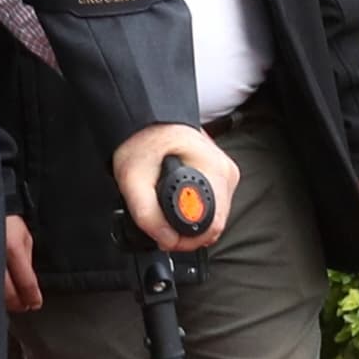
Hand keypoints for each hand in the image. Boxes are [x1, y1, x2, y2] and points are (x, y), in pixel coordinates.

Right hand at [1, 212, 42, 312]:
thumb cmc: (5, 220)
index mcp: (12, 247)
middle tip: (23, 306)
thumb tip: (29, 288)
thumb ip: (27, 261)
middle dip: (17, 303)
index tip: (34, 304)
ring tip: (7, 301)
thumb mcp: (24, 236)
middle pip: (7, 292)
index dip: (31, 297)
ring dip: (0, 300)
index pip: (26, 282)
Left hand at [110, 124, 234, 255]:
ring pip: (215, 217)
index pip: (212, 225)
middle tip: (161, 224)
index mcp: (212, 170)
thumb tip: (167, 240)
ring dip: (191, 223)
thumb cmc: (141, 140)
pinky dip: (195, 212)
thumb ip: (147, 214)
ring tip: (167, 208)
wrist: (145, 119)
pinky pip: (213, 206)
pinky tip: (178, 201)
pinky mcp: (221, 175)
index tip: (166, 237)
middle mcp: (226, 171)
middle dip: (187, 233)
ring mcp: (226, 172)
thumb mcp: (132, 179)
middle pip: (215, 224)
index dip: (186, 240)